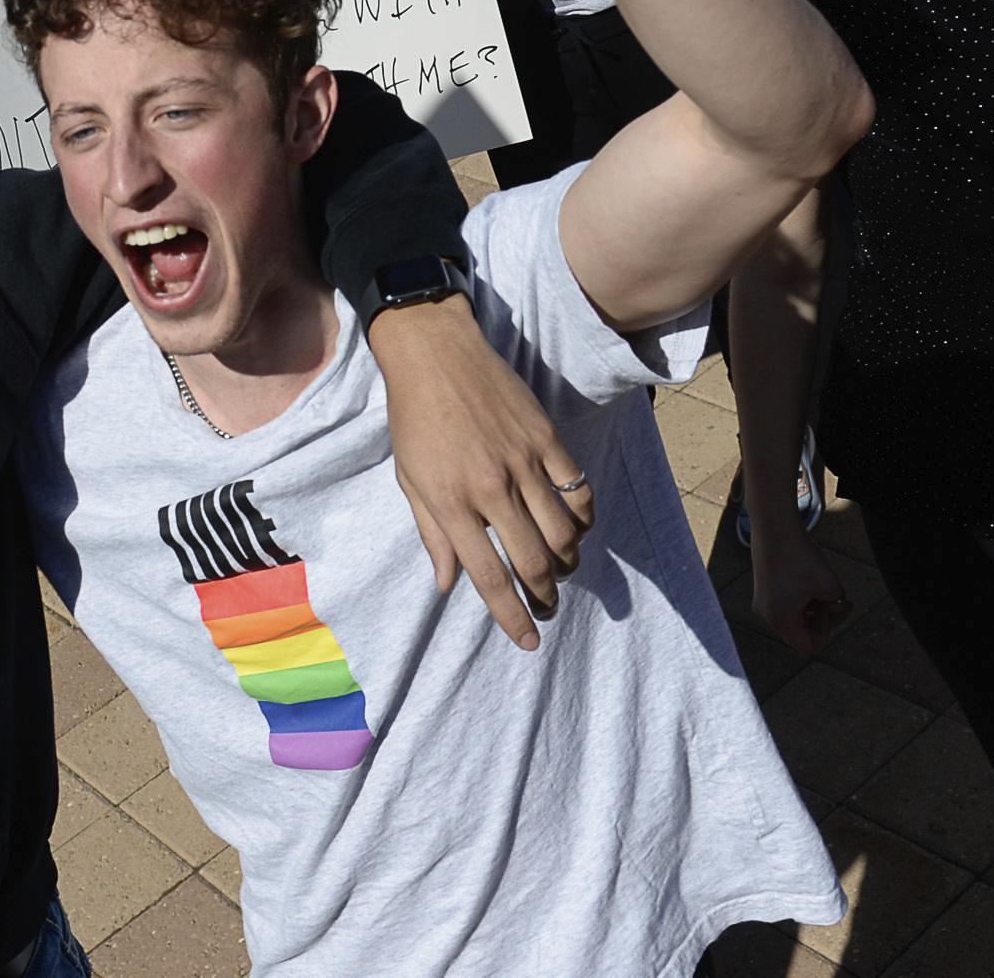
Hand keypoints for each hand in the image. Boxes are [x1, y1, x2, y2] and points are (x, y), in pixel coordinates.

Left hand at [373, 296, 592, 649]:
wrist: (434, 353)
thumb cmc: (413, 418)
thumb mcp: (410, 480)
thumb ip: (432, 535)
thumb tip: (448, 585)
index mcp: (451, 502)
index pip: (488, 576)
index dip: (511, 617)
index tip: (528, 641)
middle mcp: (490, 487)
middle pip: (535, 561)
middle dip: (546, 596)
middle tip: (547, 606)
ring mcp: (523, 461)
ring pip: (564, 532)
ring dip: (568, 562)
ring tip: (561, 570)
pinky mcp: (546, 436)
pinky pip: (579, 490)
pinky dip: (584, 518)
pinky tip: (577, 528)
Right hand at [750, 518, 853, 653]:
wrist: (773, 527)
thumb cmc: (800, 557)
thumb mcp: (830, 585)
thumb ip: (838, 605)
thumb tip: (835, 606)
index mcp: (781, 621)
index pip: (809, 647)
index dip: (827, 633)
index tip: (833, 609)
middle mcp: (767, 616)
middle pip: (801, 633)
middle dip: (822, 619)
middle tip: (837, 600)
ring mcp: (762, 603)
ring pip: (795, 618)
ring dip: (813, 607)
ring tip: (823, 586)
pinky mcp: (763, 590)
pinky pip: (786, 605)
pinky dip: (801, 599)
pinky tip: (809, 579)